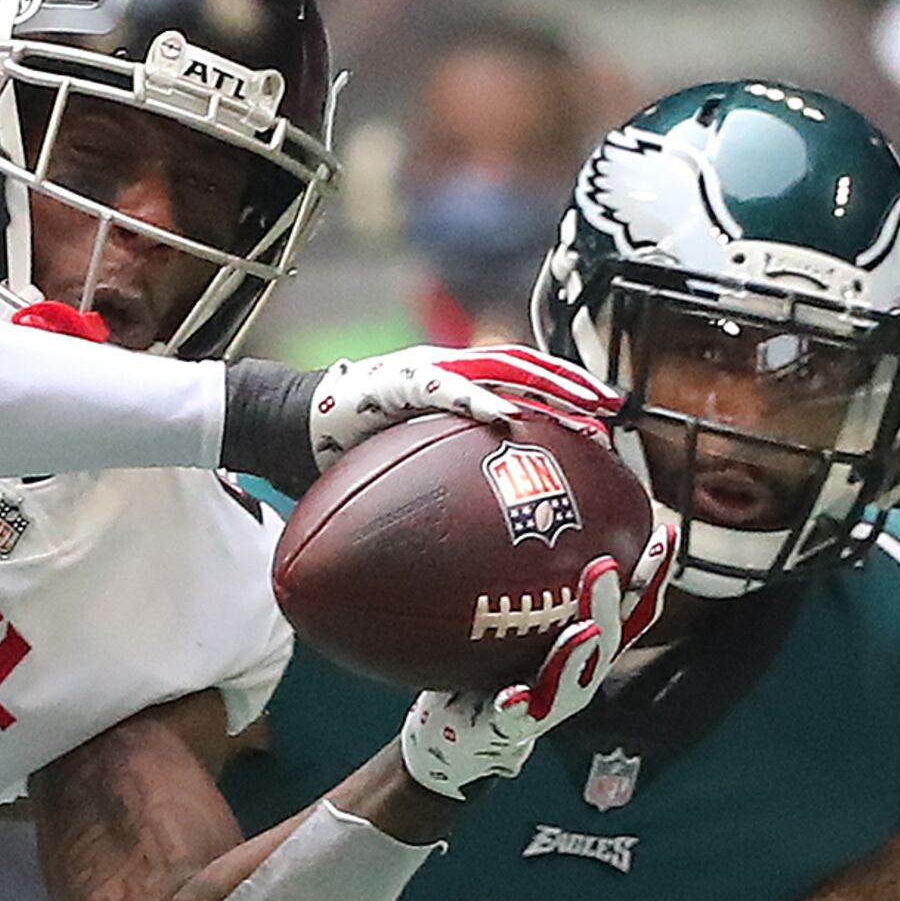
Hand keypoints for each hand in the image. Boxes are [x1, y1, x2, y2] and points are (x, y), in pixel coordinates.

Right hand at [304, 342, 614, 468]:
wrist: (288, 425)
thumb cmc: (341, 451)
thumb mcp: (402, 464)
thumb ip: (439, 479)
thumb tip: (473, 534)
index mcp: (452, 387)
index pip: (518, 383)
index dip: (561, 396)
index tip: (599, 422)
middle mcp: (447, 370)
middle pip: (524, 368)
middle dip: (570, 384)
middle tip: (611, 407)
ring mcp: (426, 369)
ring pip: (501, 366)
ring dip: (544, 384)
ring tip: (581, 403)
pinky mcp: (398, 379)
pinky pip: (446, 388)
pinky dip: (477, 399)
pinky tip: (506, 416)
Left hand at [392, 505, 679, 797]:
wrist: (456, 739)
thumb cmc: (484, 664)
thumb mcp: (504, 611)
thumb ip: (519, 566)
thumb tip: (530, 477)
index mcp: (583, 642)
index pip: (629, 605)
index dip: (652, 573)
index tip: (665, 530)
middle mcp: (576, 673)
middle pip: (609, 636)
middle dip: (613, 602)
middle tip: (605, 566)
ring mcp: (547, 706)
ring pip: (574, 682)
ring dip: (580, 654)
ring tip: (585, 629)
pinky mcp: (509, 730)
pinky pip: (515, 719)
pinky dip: (519, 706)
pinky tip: (514, 695)